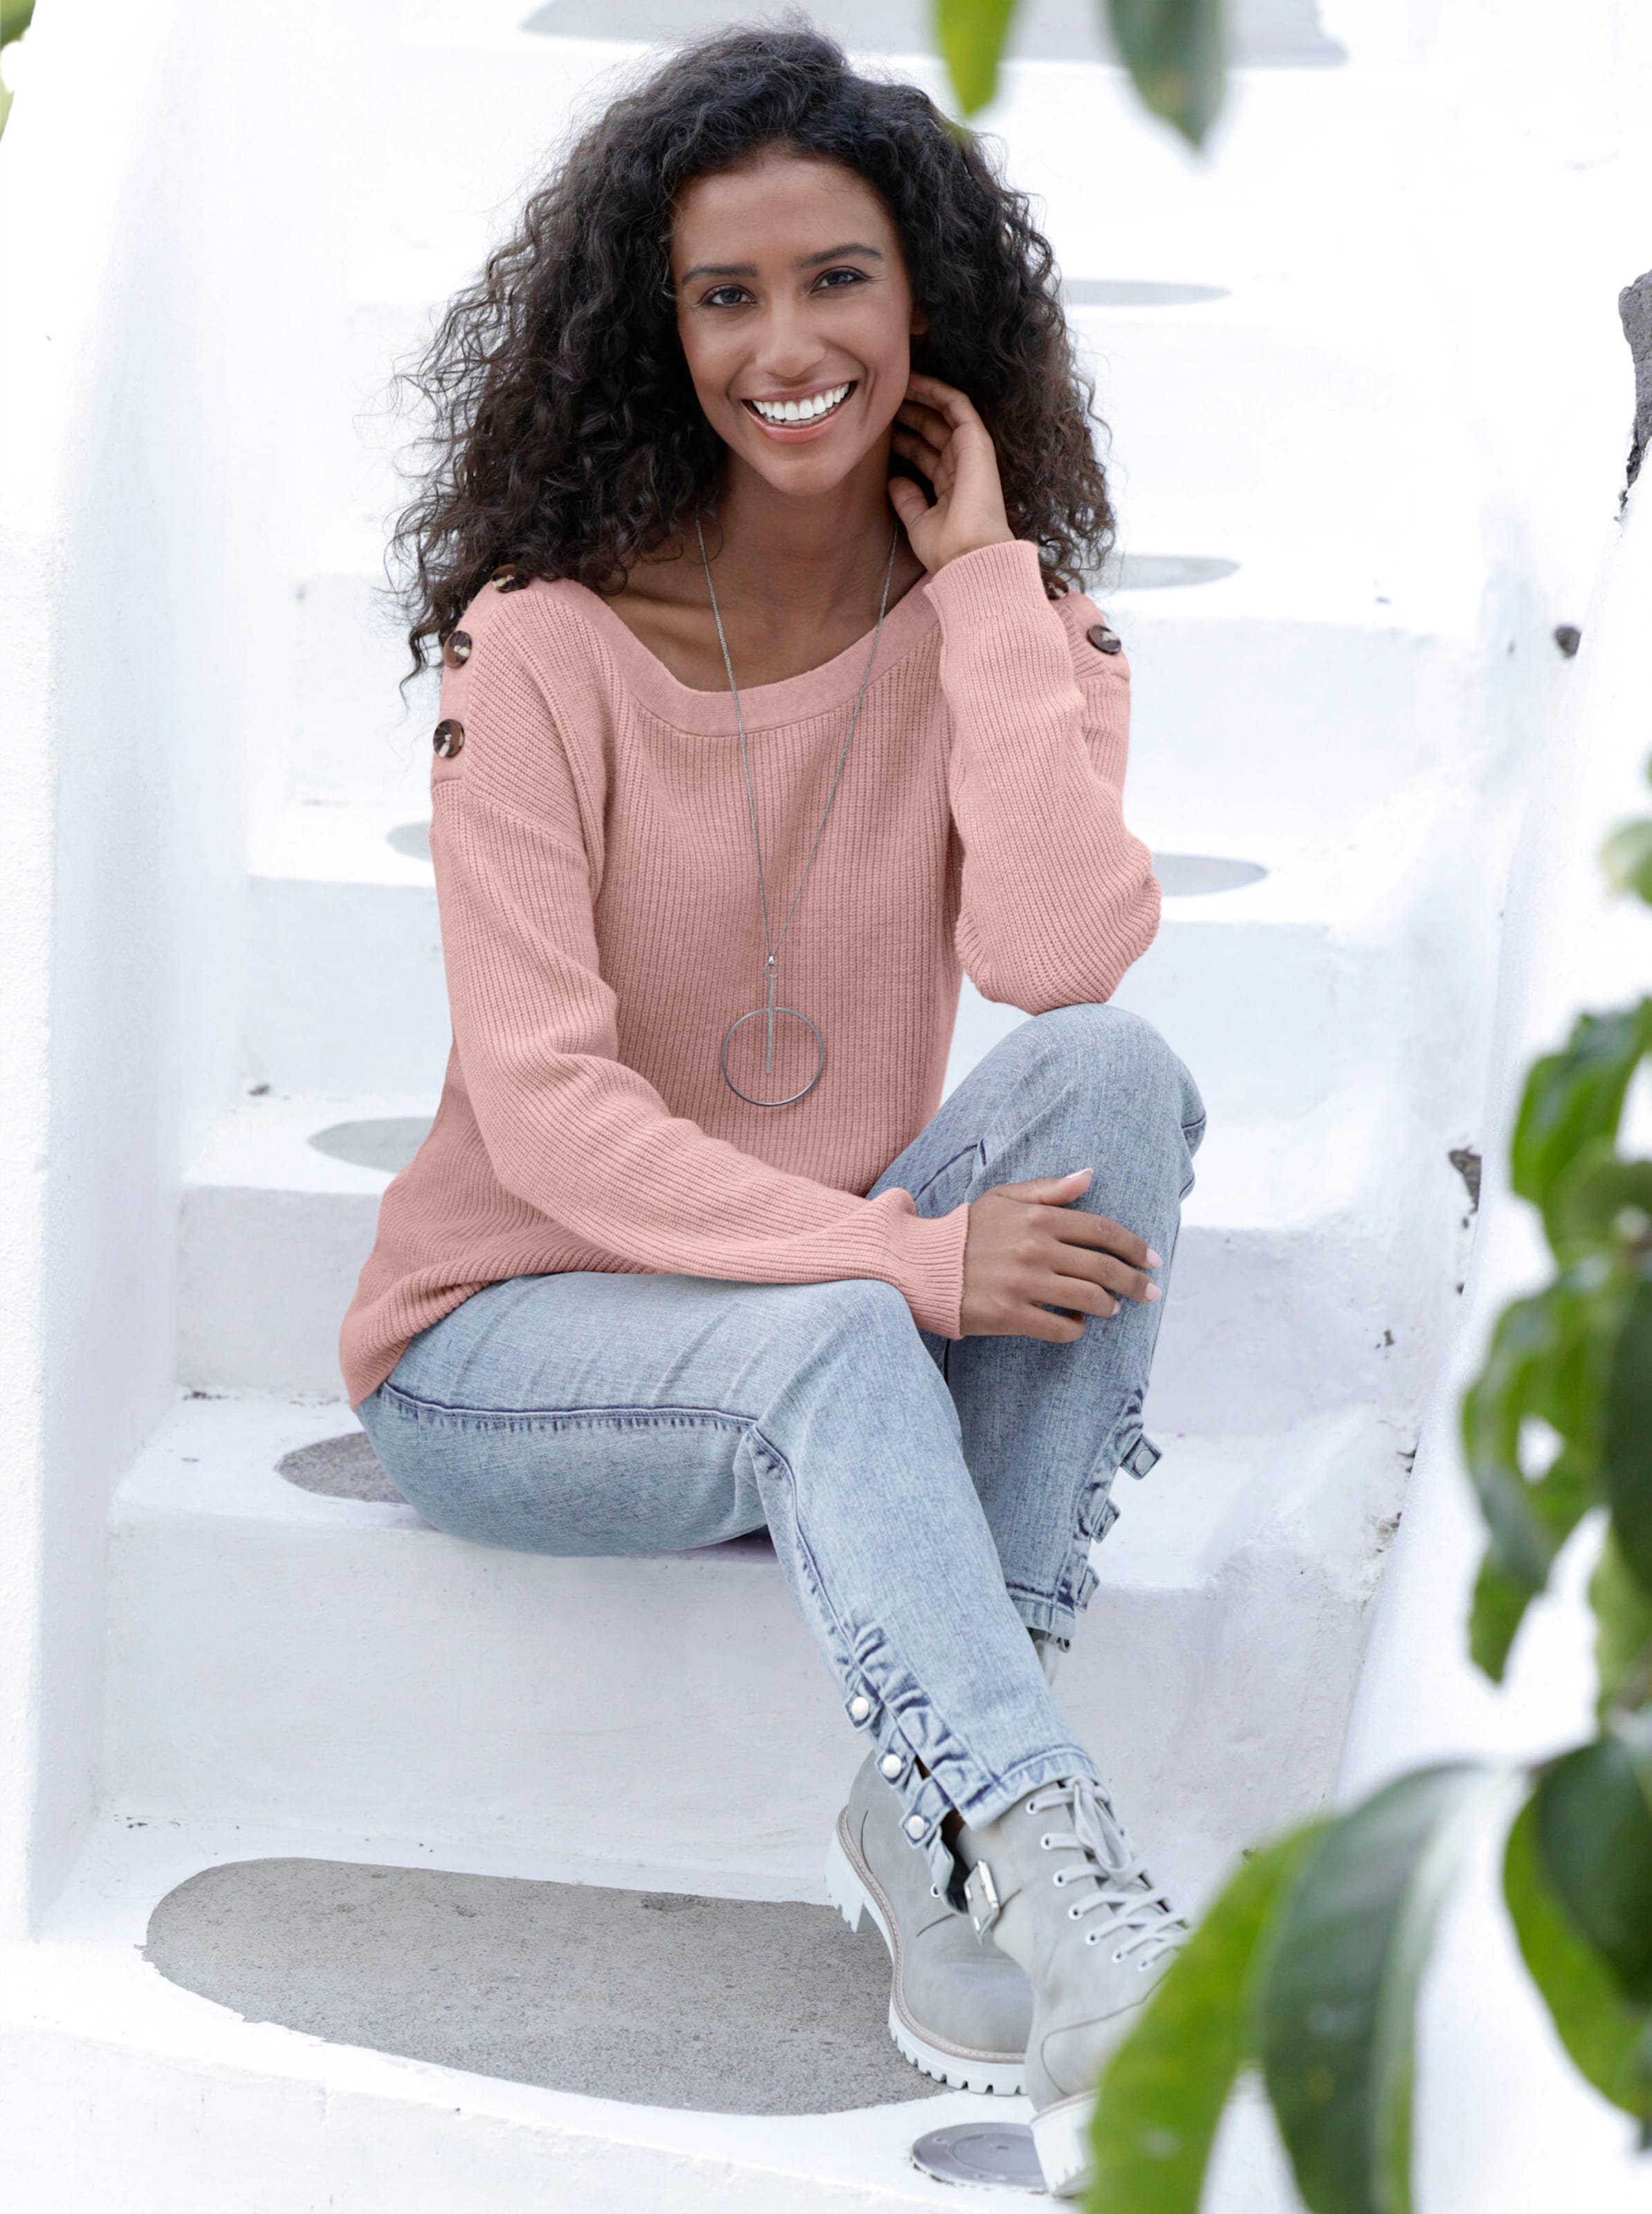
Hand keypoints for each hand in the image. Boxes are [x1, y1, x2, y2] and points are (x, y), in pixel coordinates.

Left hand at [887, 370, 1016, 572]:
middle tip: (880, 401)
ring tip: (893, 383)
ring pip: (943, 414)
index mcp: (950, 487)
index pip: (926, 454)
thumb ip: (907, 500)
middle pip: (932, 431)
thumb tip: (894, 481)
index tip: (879, 429)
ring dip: (920, 397)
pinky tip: (914, 381)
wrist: (969, 555)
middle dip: (908, 414)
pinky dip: (937, 391)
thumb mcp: (918, 522)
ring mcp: (971, 453)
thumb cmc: (946, 549)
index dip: (904, 439)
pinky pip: (957, 406)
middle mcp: (962, 467)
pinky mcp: (977, 441)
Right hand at [960, 1169, 1161, 1343]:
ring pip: (1089, 1299)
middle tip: (1150, 1293)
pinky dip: (1076, 1329)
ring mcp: (1024, 1283)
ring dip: (1108, 1306)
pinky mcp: (1011, 1314)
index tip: (1154, 1259)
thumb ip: (1048, 1189)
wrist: (923, 1266)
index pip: (1101, 1230)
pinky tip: (1076, 1325)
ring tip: (1111, 1308)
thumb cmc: (966, 1231)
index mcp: (1038, 1218)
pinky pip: (1060, 1328)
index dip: (1134, 1246)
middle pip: (1103, 1267)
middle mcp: (1036, 1249)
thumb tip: (1088, 1176)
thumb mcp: (1003, 1198)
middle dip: (1135, 1282)